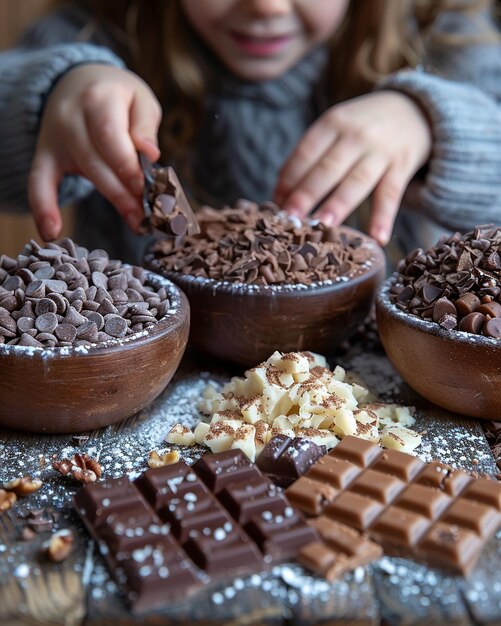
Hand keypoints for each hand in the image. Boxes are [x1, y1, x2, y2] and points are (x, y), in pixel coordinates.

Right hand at [28, 64, 161, 240]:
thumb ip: (145, 125)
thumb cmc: (117, 96)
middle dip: (125, 193)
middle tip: (148, 217)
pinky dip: (41, 206)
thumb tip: (151, 153)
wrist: (78, 82)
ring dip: (111, 201)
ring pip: (82, 173)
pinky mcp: (45, 154)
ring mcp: (55, 136)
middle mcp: (71, 116)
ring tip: (136, 224)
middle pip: (98, 160)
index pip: (111, 137)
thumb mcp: (139, 99)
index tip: (149, 190)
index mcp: (98, 98)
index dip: (129, 167)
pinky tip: (51, 232)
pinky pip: (38, 181)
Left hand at [274, 91, 431, 244]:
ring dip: (339, 204)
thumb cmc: (361, 128)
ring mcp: (380, 152)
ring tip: (323, 225)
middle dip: (307, 194)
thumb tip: (280, 196)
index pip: (305, 153)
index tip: (276, 204)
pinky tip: (378, 238)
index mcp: (332, 123)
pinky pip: (391, 195)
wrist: (414, 110)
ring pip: (356, 181)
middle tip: (290, 218)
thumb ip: (311, 158)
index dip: (289, 179)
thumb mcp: (335, 129)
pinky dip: (384, 217)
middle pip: (328, 168)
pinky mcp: (401, 167)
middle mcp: (355, 136)